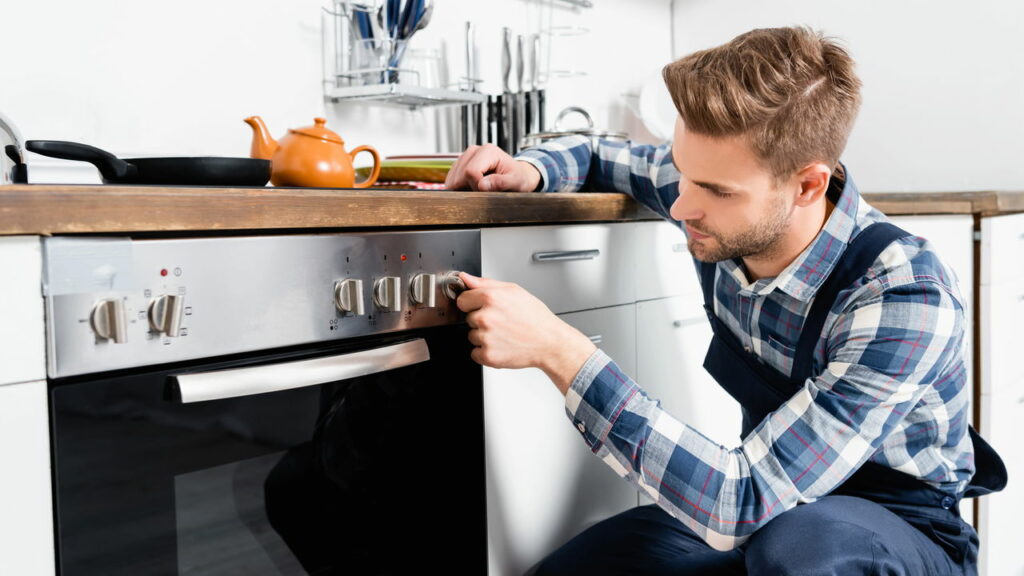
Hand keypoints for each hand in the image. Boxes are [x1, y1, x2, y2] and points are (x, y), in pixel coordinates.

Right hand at [444, 144, 541, 191]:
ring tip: (480, 189)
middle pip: (459, 176)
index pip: (470, 172)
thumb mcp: (515, 181)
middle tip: (484, 192)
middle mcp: (474, 150)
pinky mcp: (460, 164)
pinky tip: (472, 188)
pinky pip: (452, 180)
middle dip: (469, 188)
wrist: (519, 175)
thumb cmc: (518, 178)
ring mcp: (465, 156)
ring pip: (453, 179)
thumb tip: (482, 185)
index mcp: (488, 151)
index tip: (487, 192)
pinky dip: (460, 188)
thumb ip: (501, 183)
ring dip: (463, 189)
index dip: (476, 186)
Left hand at [456, 272, 596, 394]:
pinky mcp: (488, 355)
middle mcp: (485, 317)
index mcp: (490, 298)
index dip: (473, 303)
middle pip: (468, 319)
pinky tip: (502, 345)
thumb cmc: (535, 317)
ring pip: (472, 336)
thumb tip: (464, 278)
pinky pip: (475, 353)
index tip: (484, 308)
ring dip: (484, 336)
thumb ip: (485, 283)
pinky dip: (486, 352)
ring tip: (504, 334)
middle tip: (502, 321)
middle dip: (481, 320)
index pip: (462, 300)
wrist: (550, 342)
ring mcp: (485, 337)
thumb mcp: (513, 290)